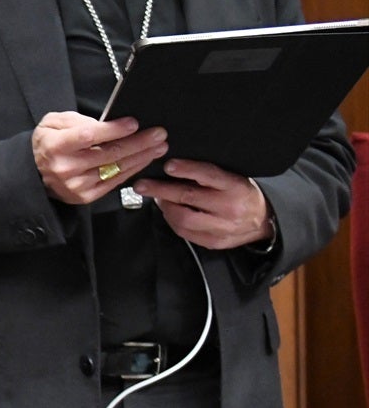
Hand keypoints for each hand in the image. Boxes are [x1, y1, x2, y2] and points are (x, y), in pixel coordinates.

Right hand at [32, 111, 166, 204]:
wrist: (34, 171)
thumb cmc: (48, 143)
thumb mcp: (54, 123)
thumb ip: (78, 121)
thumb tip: (108, 124)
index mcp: (56, 146)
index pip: (89, 136)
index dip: (114, 130)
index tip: (134, 123)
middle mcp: (66, 167)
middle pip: (109, 153)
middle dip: (138, 142)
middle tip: (158, 134)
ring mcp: (77, 185)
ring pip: (116, 168)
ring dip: (141, 157)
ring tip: (159, 147)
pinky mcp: (85, 196)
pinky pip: (115, 182)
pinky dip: (132, 170)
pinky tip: (143, 160)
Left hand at [131, 159, 273, 250]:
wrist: (265, 219)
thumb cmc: (242, 193)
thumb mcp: (233, 177)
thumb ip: (208, 174)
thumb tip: (173, 167)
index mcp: (236, 187)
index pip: (209, 175)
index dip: (187, 169)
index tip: (168, 165)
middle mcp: (230, 208)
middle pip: (189, 198)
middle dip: (161, 190)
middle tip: (142, 185)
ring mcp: (222, 228)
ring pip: (184, 219)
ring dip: (165, 208)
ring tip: (157, 198)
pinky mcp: (215, 242)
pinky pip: (186, 233)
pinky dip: (172, 221)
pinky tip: (169, 212)